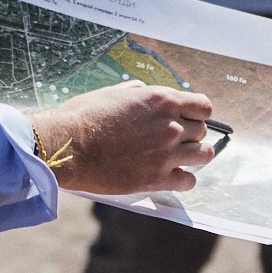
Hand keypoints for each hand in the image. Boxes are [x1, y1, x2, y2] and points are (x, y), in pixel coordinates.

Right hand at [29, 81, 215, 194]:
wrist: (68, 147)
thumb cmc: (84, 116)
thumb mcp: (112, 93)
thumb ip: (136, 92)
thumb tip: (143, 92)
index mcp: (162, 100)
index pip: (203, 106)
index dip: (197, 113)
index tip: (189, 118)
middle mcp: (170, 125)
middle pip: (202, 131)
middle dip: (191, 134)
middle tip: (175, 140)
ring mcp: (166, 154)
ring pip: (203, 155)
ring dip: (193, 156)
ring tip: (179, 158)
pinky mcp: (157, 179)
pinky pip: (189, 181)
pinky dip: (184, 179)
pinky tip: (171, 176)